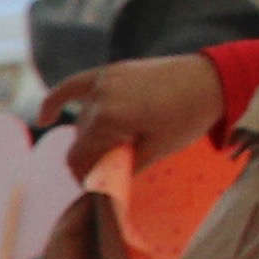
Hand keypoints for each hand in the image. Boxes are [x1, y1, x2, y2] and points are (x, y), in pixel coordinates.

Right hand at [35, 53, 225, 164]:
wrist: (213, 80)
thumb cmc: (189, 117)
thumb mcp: (158, 150)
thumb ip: (124, 166)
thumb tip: (102, 183)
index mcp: (110, 120)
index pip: (79, 156)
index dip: (83, 175)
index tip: (92, 186)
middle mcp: (99, 99)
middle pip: (80, 139)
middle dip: (91, 156)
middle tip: (111, 167)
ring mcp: (103, 82)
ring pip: (82, 119)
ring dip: (90, 134)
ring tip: (114, 142)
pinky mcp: (109, 72)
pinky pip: (72, 86)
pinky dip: (56, 100)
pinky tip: (45, 117)